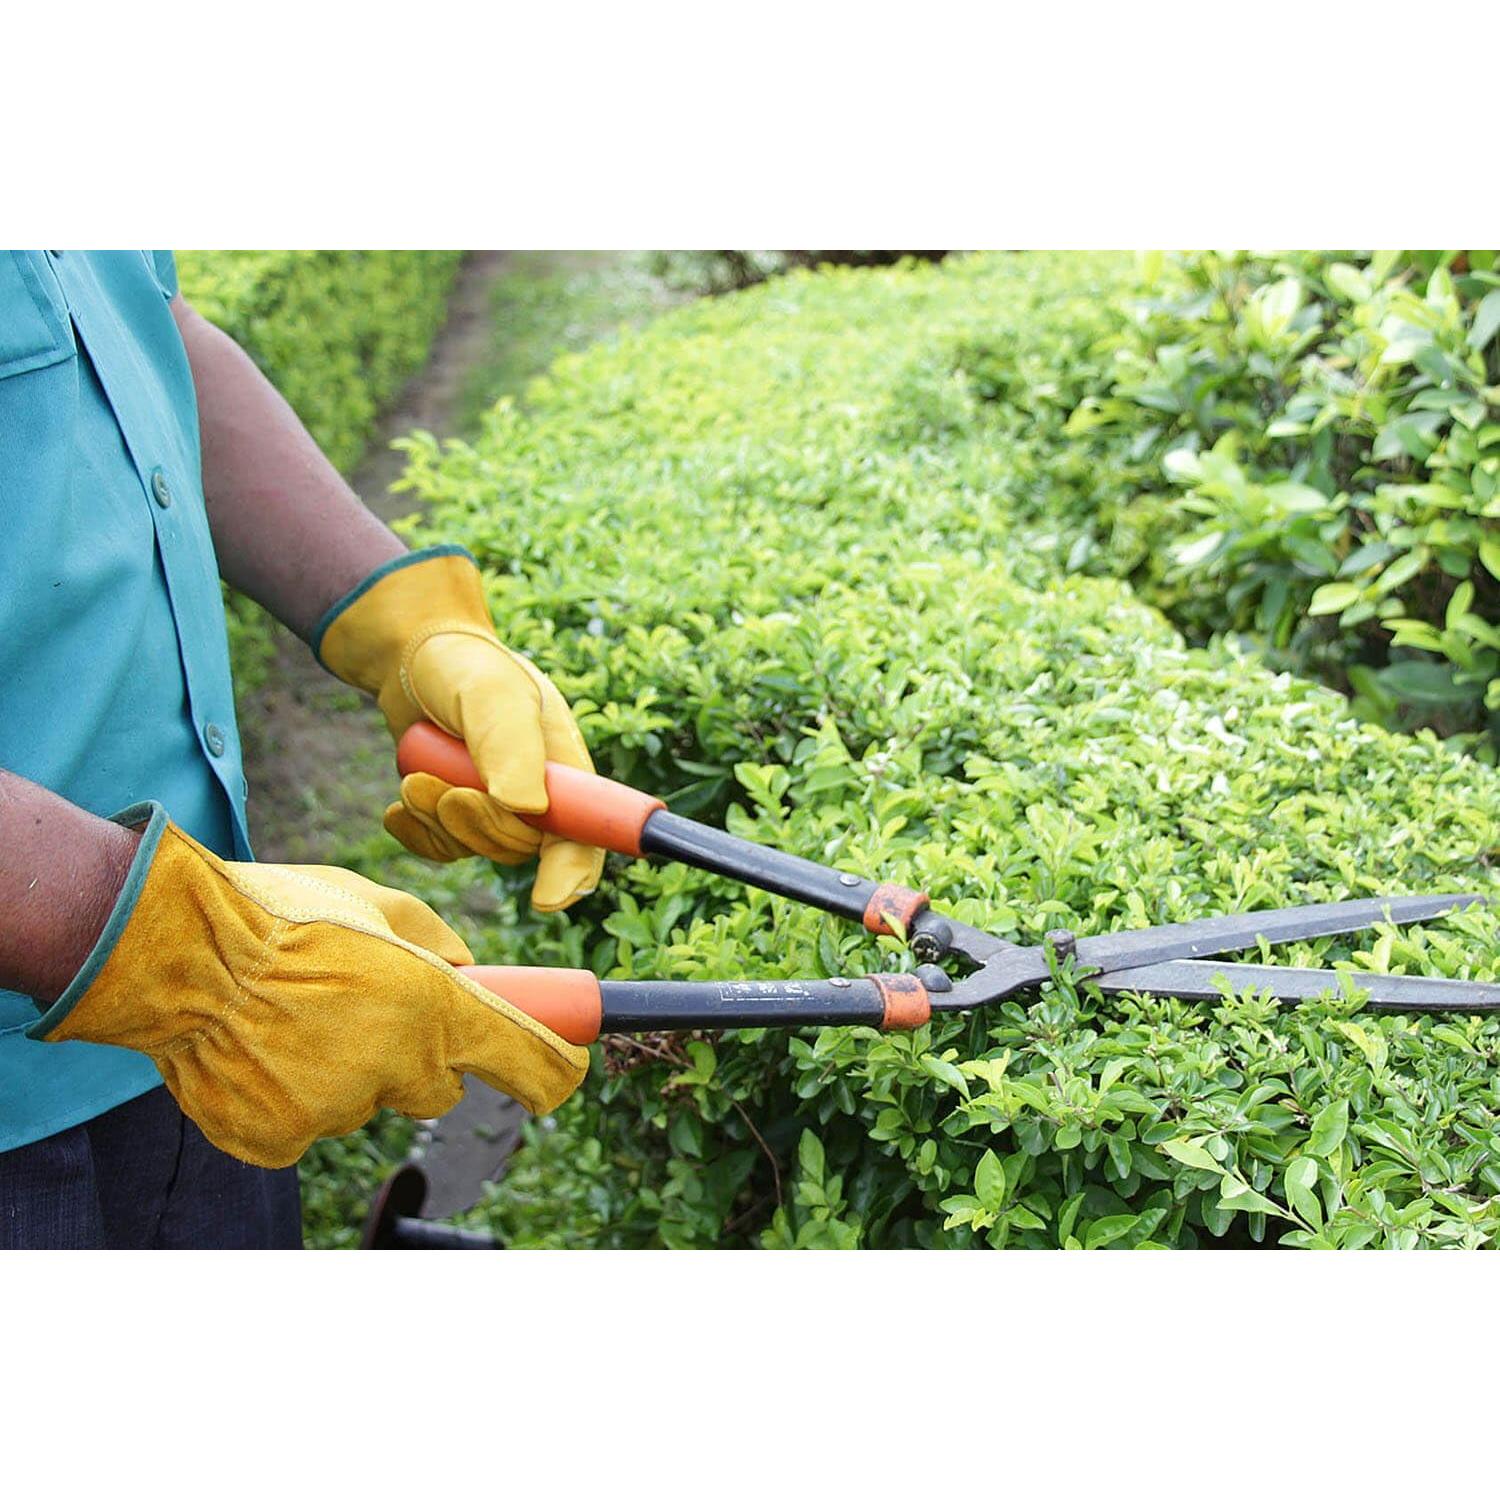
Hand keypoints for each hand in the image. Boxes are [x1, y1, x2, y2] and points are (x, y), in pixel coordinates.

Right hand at [29, 805, 587, 1167]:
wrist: (174, 949)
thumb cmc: (280, 913)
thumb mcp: (378, 902)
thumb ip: (437, 942)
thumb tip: (470, 970)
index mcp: (433, 1007)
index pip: (527, 1062)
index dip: (550, 1071)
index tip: (562, 1073)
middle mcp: (394, 1068)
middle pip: (437, 1088)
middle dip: (418, 1057)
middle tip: (367, 1011)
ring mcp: (333, 1112)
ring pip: (364, 1103)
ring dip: (347, 1073)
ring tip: (294, 1018)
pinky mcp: (277, 1139)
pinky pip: (305, 1127)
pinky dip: (291, 1099)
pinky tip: (261, 1051)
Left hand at [316, 548, 604, 910]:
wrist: (411, 659)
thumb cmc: (464, 667)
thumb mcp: (492, 696)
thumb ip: (510, 749)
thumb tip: (526, 809)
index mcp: (566, 768)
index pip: (585, 836)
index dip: (573, 873)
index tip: (546, 900)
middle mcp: (538, 796)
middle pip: (521, 849)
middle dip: (477, 826)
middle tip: (440, 791)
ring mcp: (496, 808)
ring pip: (475, 849)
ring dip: (438, 821)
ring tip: (414, 779)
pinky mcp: (456, 816)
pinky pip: (440, 849)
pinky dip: (416, 832)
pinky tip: (403, 799)